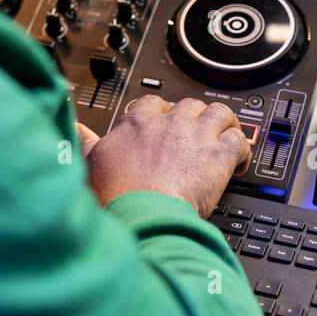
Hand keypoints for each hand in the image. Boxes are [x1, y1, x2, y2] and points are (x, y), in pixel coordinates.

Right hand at [80, 96, 251, 217]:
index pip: (154, 102)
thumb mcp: (90, 162)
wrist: (142, 212)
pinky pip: (239, 140)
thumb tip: (73, 128)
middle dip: (194, 117)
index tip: (163, 124)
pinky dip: (243, 149)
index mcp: (139, 122)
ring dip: (224, 124)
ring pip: (220, 113)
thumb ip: (84, 141)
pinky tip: (239, 163)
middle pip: (190, 104)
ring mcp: (196, 136)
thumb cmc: (116, 194)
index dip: (162, 112)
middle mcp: (170, 122)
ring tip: (224, 137)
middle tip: (195, 135)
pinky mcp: (219, 156)